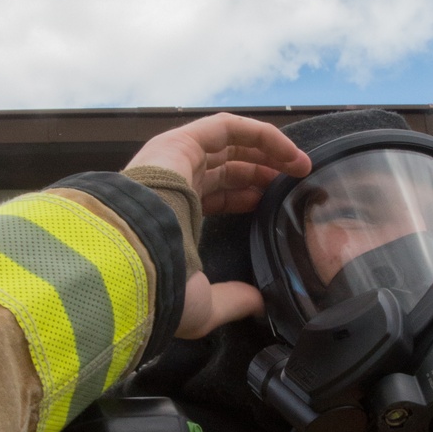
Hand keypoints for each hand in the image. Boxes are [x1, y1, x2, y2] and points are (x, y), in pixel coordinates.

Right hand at [126, 113, 310, 338]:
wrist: (133, 255)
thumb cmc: (158, 283)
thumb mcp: (201, 304)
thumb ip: (231, 301)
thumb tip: (257, 304)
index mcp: (172, 216)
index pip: (215, 197)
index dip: (247, 198)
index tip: (274, 206)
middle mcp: (171, 183)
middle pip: (226, 168)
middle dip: (262, 172)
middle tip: (293, 183)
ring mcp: (173, 159)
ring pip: (229, 144)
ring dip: (267, 150)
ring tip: (299, 165)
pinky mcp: (180, 141)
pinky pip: (227, 127)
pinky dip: (261, 134)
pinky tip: (288, 152)